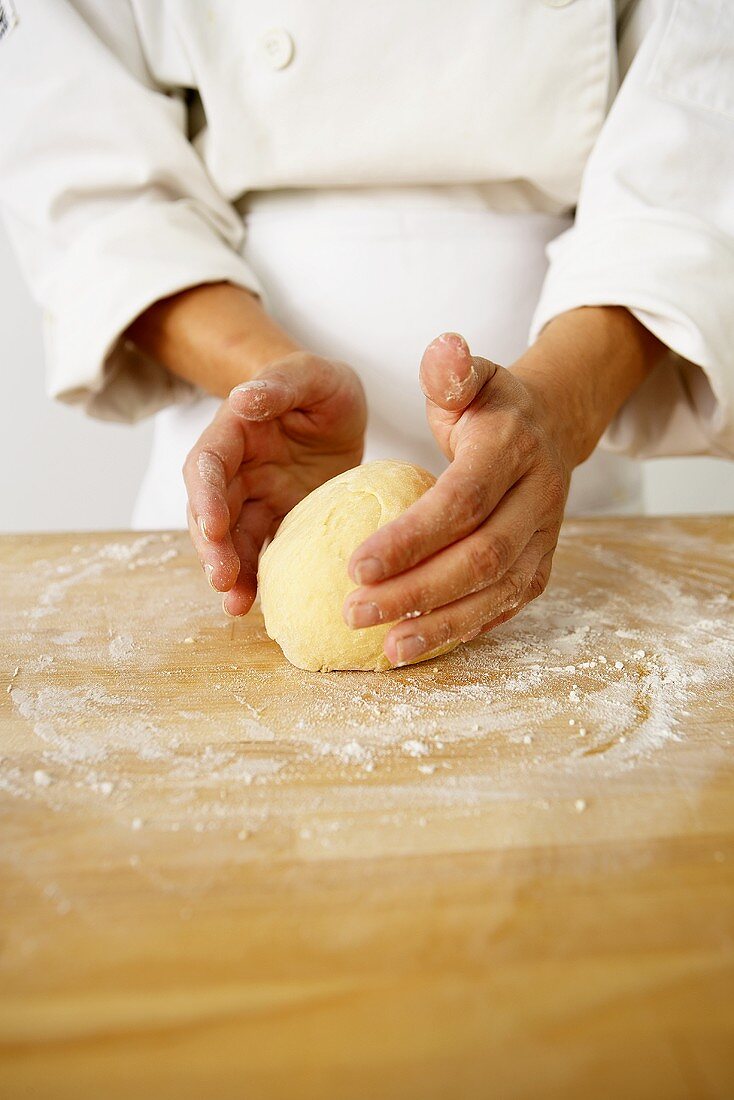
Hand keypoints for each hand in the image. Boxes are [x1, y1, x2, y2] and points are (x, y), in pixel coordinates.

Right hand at [185, 352, 365, 614]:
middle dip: (212, 548)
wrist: (336, 408)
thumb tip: (244, 399)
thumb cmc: (321, 385)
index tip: (212, 527)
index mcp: (233, 432)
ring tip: (237, 606)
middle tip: (222, 580)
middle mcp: (236, 471)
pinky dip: (257, 579)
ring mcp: (255, 499)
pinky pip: (262, 553)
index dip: (206, 497)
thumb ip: (279, 384)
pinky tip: (259, 605)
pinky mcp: (278, 521)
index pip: (208, 465)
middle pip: (211, 512)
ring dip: (230, 573)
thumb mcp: (311, 375)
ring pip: (232, 540)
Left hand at [343, 332, 573, 664]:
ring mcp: (545, 540)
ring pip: (496, 593)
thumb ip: (451, 370)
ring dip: (440, 625)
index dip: (412, 538)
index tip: (355, 565)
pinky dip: (461, 632)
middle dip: (417, 590)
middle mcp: (538, 498)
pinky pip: (503, 609)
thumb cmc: (488, 406)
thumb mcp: (468, 377)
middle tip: (354, 610)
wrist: (549, 430)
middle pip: (480, 557)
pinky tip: (414, 647)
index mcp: (512, 449)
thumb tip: (443, 348)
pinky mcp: (540, 570)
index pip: (462, 501)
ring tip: (385, 648)